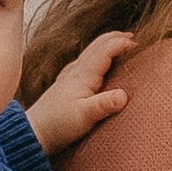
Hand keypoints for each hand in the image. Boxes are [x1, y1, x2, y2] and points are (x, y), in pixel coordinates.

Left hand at [26, 29, 133, 156]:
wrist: (33, 133)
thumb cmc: (58, 125)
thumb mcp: (84, 117)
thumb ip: (104, 105)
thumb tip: (124, 95)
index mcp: (83, 75)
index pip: (104, 50)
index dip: (121, 44)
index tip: (138, 44)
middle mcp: (76, 71)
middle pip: (96, 46)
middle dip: (115, 39)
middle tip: (132, 37)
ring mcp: (69, 77)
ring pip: (90, 53)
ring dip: (106, 46)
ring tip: (119, 45)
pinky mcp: (65, 85)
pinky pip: (83, 63)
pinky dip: (95, 57)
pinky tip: (93, 63)